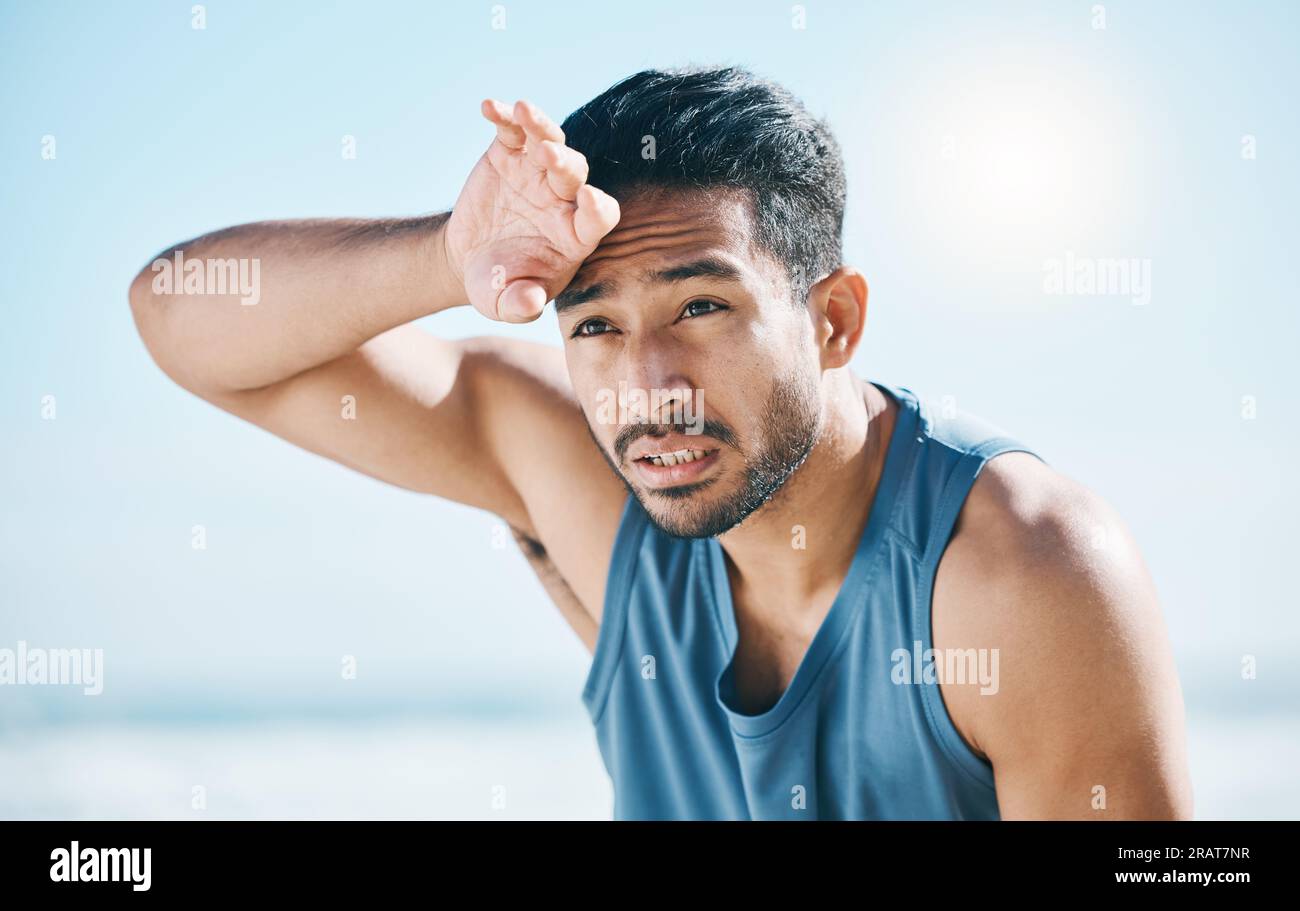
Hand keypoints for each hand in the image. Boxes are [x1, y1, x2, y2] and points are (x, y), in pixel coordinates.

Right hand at [442, 98, 620, 322]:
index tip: (590, 200)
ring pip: (549, 141)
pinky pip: (513, 130)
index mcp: (575, 235)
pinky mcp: (510, 154)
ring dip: (540, 126)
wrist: (471, 260)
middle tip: (550, 156)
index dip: (598, 209)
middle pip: (575, 173)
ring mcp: (538, 172)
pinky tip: (489, 107)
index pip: (600, 216)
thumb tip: (529, 301)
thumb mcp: (504, 303)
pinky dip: (504, 117)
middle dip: (564, 163)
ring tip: (523, 112)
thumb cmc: (498, 286)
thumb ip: (520, 305)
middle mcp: (564, 199)